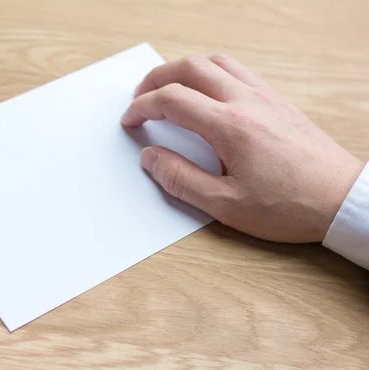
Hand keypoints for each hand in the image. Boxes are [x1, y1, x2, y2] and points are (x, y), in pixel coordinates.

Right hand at [122, 54, 363, 242]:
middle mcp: (246, 101)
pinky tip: (208, 93)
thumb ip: (181, 180)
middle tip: (140, 96)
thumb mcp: (225, 205)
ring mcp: (265, 96)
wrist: (340, 199)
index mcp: (229, 126)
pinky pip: (238, 70)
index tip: (130, 119)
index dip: (142, 107)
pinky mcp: (277, 101)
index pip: (172, 99)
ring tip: (169, 88)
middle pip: (191, 68)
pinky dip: (212, 72)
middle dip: (157, 78)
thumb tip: (151, 158)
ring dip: (185, 69)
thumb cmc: (288, 206)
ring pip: (216, 62)